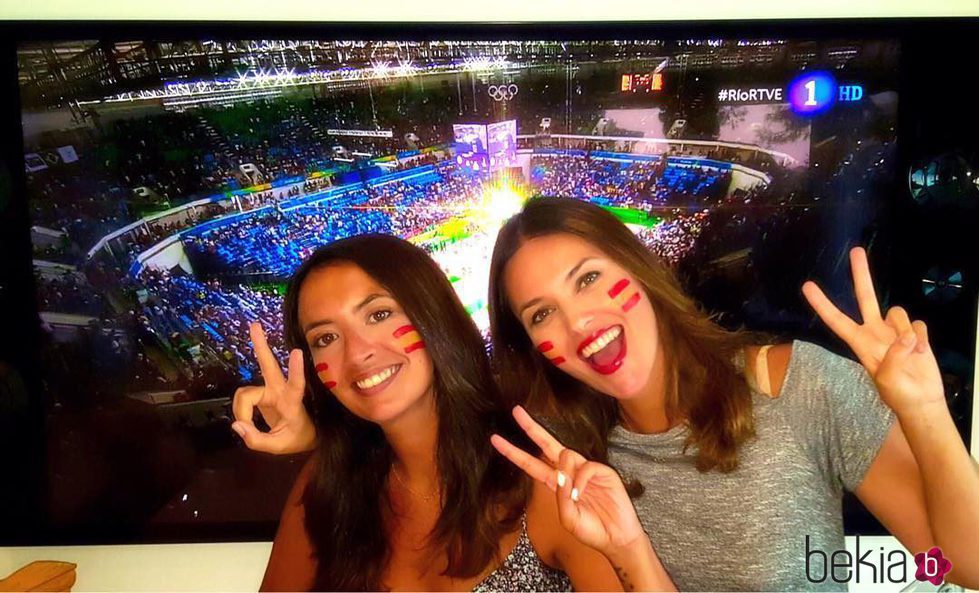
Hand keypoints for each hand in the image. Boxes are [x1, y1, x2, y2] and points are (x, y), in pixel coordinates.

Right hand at [231, 321, 316, 453]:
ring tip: (244, 425)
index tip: (296, 352)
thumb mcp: (278, 446)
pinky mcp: (262, 393)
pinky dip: (240, 410)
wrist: (304, 435)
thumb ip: (256, 440)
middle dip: (261, 345)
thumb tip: (236, 425)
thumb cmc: (297, 437)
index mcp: (292, 403)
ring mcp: (271, 390)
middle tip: (254, 325)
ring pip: (245, 391)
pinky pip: (243, 398)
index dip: (295, 370)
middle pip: (269, 365)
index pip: (296, 386)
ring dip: (240, 408)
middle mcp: (280, 391)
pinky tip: (245, 420)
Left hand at [490, 405, 645, 557]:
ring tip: (575, 496)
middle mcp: (568, 472)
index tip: (495, 439)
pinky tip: (582, 494)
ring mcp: (585, 470)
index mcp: (555, 484)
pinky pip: (585, 466)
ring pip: (566, 455)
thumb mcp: (568, 520)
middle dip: (531, 428)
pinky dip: (581, 480)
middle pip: (546, 445)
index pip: (531, 464)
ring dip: (565, 473)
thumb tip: (562, 473)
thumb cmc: (591, 530)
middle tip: (516, 411)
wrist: (617, 538)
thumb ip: (561, 498)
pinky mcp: (602, 471)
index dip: (514, 452)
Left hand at [802, 247, 944, 413]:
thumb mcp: (887, 380)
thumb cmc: (898, 394)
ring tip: (910, 354)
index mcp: (860, 343)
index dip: (822, 303)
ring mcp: (895, 331)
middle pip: (866, 297)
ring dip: (906, 332)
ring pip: (899, 313)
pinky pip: (918, 326)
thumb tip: (905, 338)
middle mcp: (875, 331)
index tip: (807, 286)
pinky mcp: (914, 332)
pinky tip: (920, 353)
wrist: (922, 401)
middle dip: (861, 274)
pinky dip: (922, 339)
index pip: (836, 319)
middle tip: (856, 251)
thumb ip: (893, 357)